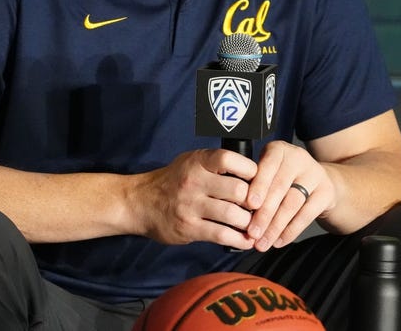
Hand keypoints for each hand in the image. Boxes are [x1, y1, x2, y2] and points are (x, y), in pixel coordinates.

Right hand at [136, 148, 258, 248]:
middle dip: (254, 201)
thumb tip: (252, 171)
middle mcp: (194, 182)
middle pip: (238, 190)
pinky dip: (240, 240)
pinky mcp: (189, 228)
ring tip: (254, 224)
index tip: (258, 180)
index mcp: (198, 162)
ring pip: (233, 215)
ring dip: (249, 222)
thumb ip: (216, 164)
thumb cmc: (173, 181)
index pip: (229, 159)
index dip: (249, 169)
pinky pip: (222, 235)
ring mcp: (191, 206)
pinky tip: (246, 240)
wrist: (140, 203)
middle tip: (259, 207)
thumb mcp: (190, 162)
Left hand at [243, 141, 334, 251]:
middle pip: (279, 188)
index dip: (258, 186)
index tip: (249, 205)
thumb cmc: (282, 178)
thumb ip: (254, 184)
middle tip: (252, 233)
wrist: (319, 180)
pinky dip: (291, 231)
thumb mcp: (268, 172)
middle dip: (264, 214)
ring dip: (275, 226)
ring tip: (262, 243)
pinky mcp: (327, 192)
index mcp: (278, 150)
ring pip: (292, 203)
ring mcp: (315, 174)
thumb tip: (236, 211)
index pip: (268, 167)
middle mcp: (298, 158)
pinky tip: (279, 241)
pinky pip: (307, 214)